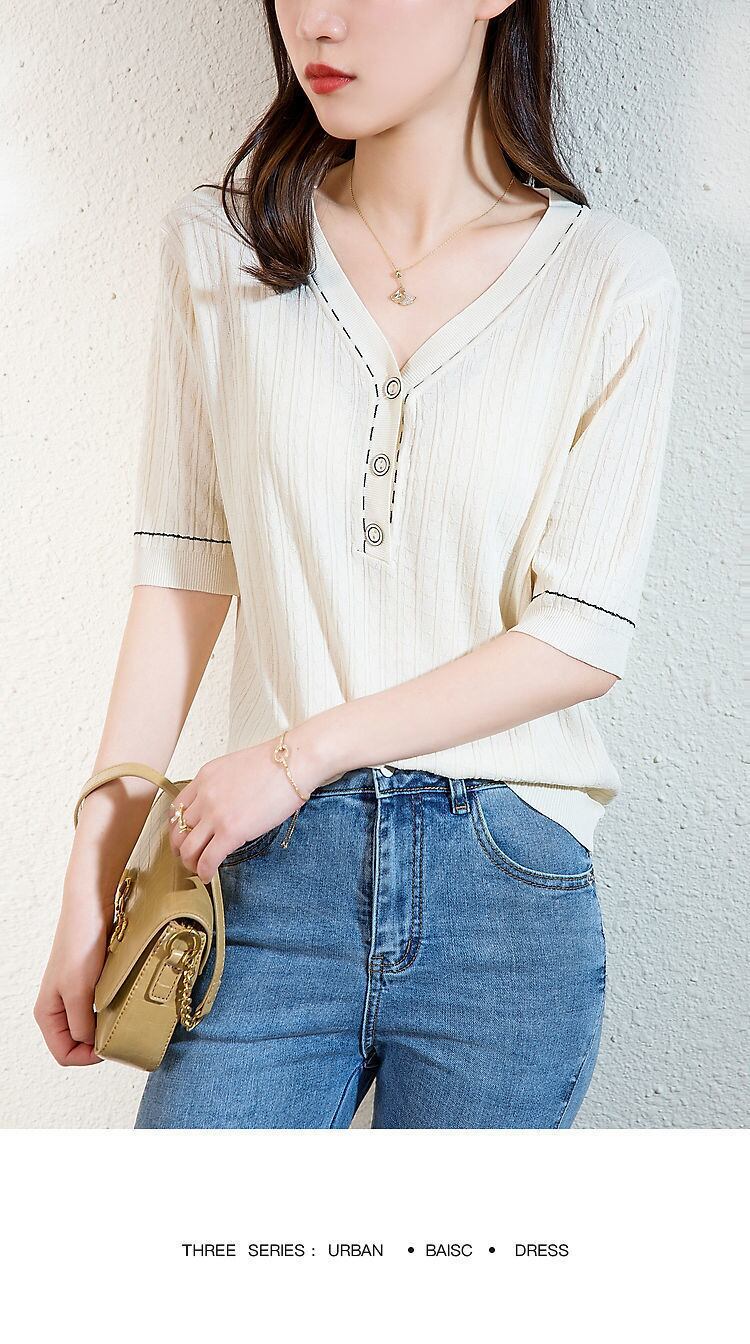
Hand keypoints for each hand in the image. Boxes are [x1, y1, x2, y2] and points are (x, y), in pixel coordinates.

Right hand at [34, 886, 111, 1066]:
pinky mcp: (92, 983)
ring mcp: (76, 995)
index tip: (111, 1043)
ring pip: (92, 1026)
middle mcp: (59, 1008)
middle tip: (121, 1031)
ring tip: (124, 1015)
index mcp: (47, 1014)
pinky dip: (113, 1010)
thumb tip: (92, 1045)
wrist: (92, 906)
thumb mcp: (78, 990)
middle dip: (99, 1042)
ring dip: (108, 1026)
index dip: (88, 1056)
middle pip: (78, 1043)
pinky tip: (124, 1001)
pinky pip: (102, 1009)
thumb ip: (81, 1023)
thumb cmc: (80, 944)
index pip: (65, 1054)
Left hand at [166, 731, 324, 881]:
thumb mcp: (237, 768)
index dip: (177, 826)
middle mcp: (205, 796)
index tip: (183, 835)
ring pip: (187, 848)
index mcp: (205, 777)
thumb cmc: (277, 764)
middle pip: (178, 830)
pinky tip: (209, 875)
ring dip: (190, 863)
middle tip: (187, 856)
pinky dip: (204, 871)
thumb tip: (226, 806)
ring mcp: (216, 814)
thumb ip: (223, 787)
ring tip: (199, 868)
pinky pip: (207, 859)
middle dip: (180, 848)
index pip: (178, 807)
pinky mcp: (230, 832)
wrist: (293, 763)